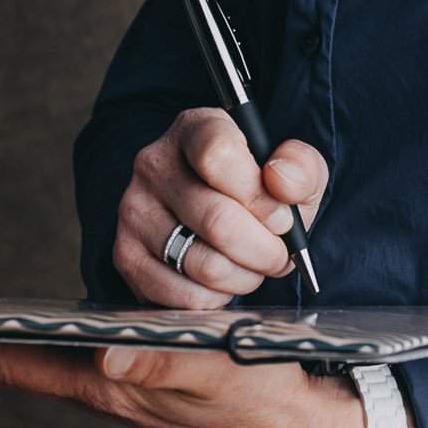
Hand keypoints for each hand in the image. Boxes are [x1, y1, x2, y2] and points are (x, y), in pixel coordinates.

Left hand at [0, 276, 383, 427]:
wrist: (302, 420)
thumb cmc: (261, 398)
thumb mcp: (218, 374)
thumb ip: (164, 368)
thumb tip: (107, 358)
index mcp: (107, 388)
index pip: (16, 364)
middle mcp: (100, 384)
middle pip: (16, 356)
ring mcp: (115, 379)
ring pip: (42, 351)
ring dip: (2, 326)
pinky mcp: (138, 367)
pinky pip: (76, 344)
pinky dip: (48, 325)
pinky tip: (44, 311)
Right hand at [113, 109, 328, 305]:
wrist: (217, 215)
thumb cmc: (259, 188)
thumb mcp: (292, 167)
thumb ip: (300, 166)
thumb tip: (282, 184)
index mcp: (196, 129)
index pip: (219, 155)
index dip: (259, 196)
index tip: (282, 218)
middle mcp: (154, 163)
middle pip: (217, 219)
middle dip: (263, 250)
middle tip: (278, 255)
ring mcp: (135, 210)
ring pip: (203, 264)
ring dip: (244, 277)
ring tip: (253, 266)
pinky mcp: (126, 256)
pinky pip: (183, 296)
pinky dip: (216, 298)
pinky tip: (223, 281)